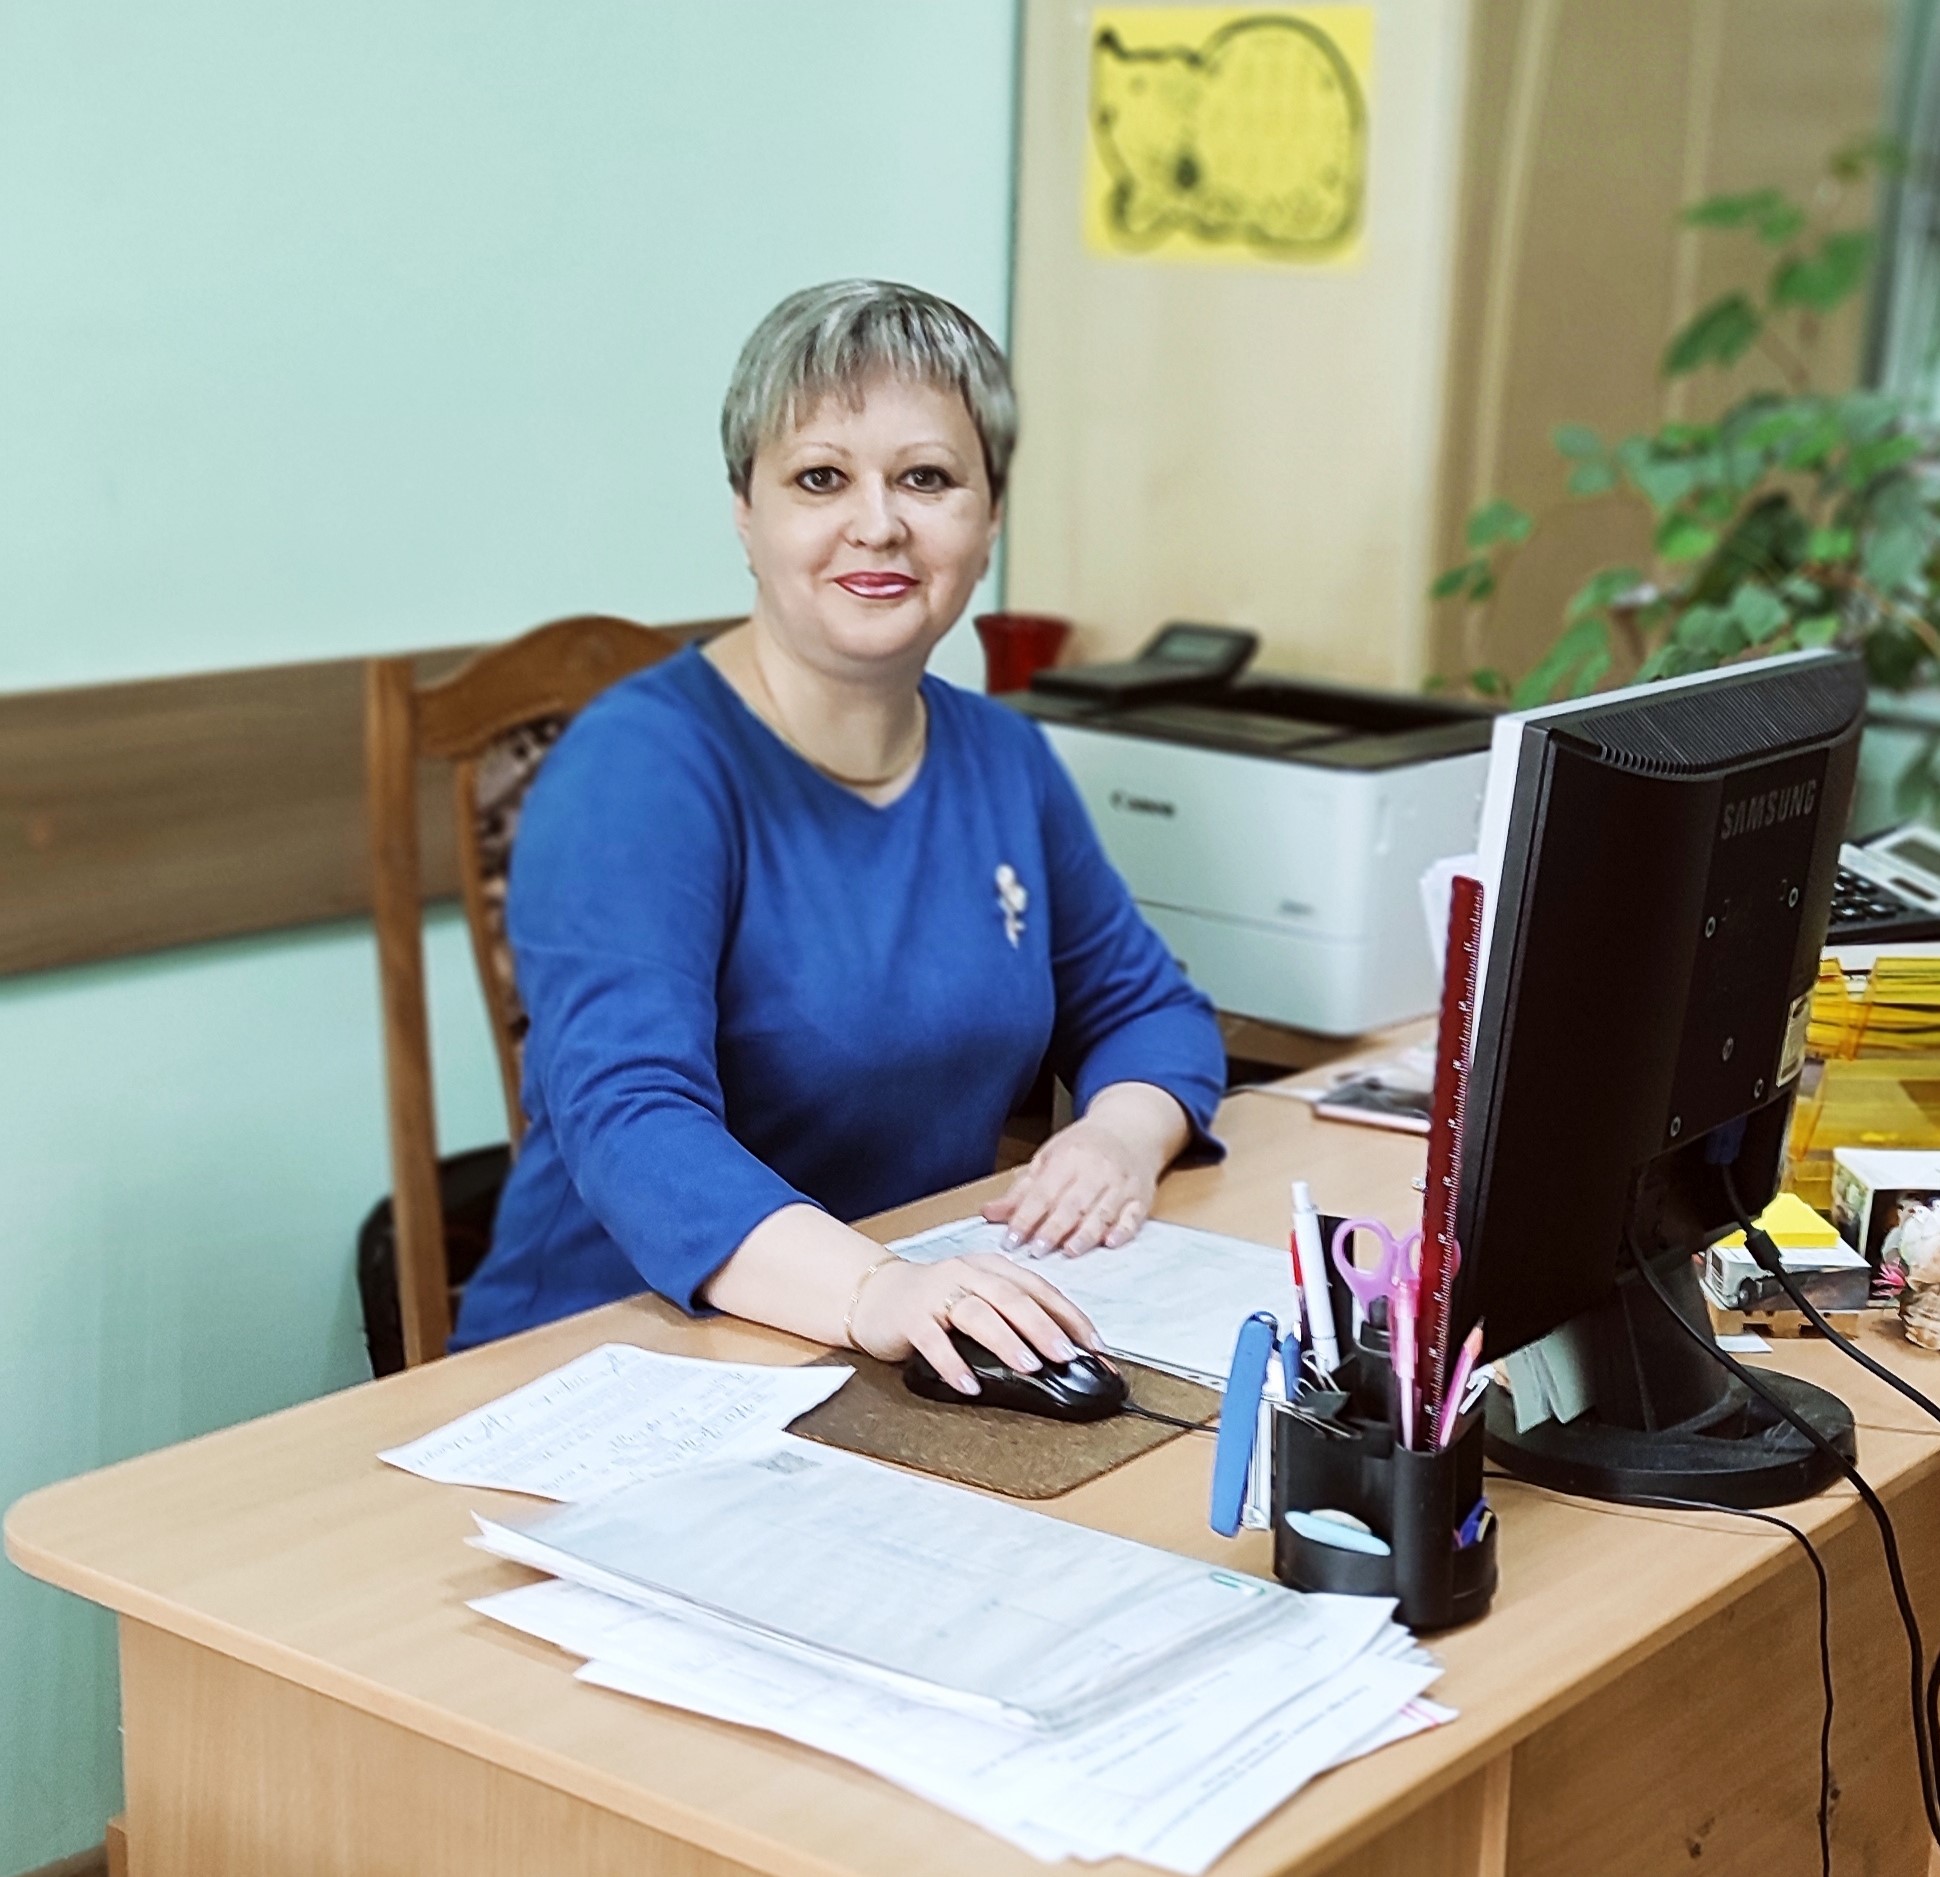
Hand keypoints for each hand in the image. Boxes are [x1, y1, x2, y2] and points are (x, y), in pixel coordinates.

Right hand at [848, 1253, 1103, 1394]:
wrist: (874, 1294)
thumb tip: (1063, 1351)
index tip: (1093, 1345)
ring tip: (1029, 1366)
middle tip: (1067, 1354)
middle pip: (1012, 1297)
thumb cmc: (936, 1301)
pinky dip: (953, 1362)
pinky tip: (968, 1384)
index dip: (1069, 1315)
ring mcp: (938, 1294)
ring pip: (978, 1313)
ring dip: (1006, 1340)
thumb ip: (1014, 1316)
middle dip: (1043, 1326)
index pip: (1039, 1288)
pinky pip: (933, 1340)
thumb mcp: (980, 1298)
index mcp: (991, 1267)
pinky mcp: (911, 1318)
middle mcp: (967, 1274)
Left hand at [982, 1083, 1189, 1257]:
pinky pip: (1133, 1216)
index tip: (1011, 1240)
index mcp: (1068, 1158)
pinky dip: (1122, 1230)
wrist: (1131, 1130)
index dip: (1026, 1217)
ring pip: (1102, 1212)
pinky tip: (1110, 1243)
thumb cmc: (1083, 1148)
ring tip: (1068, 1252)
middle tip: (1036, 1251)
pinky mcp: (1141, 1198)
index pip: (1043, 1192)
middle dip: (1054, 1228)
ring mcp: (1121, 1184)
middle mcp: (1095, 1170)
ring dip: (1085, 1234)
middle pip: (1072, 1204)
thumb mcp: (1048, 1159)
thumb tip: (988, 1213)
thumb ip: (1021, 1191)